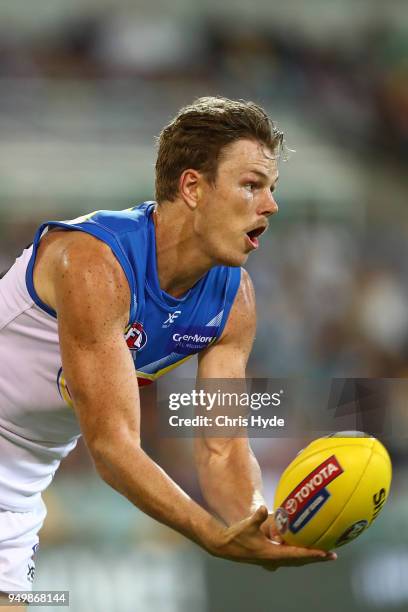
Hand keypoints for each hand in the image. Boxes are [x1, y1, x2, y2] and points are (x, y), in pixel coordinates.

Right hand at [208, 506, 336, 571]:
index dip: (312, 554)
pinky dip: (300, 554)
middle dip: (316, 558)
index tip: (325, 554)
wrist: (225, 545)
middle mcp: (275, 559)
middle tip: (332, 555)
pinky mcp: (269, 557)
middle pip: (300, 560)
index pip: (297, 555)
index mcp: (272, 554)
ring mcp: (272, 560)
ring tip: (322, 554)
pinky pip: (290, 557)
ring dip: (309, 557)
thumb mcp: (247, 525)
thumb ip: (256, 517)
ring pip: (296, 560)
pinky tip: (303, 547)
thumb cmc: (237, 535)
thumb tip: (263, 508)